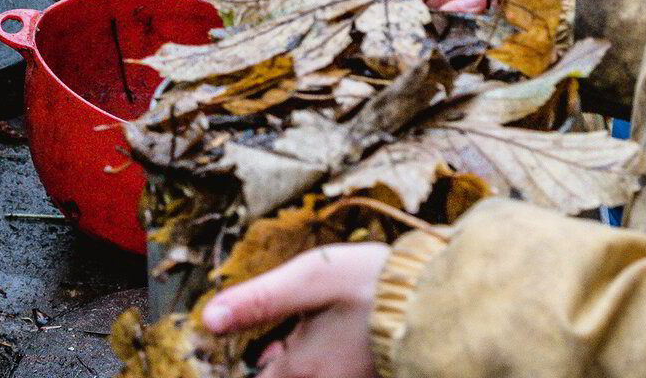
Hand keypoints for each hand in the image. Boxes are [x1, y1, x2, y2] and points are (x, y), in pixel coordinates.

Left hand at [202, 244, 388, 377]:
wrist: (438, 299)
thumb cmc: (372, 284)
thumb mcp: (311, 277)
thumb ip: (260, 299)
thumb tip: (208, 319)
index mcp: (301, 369)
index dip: (250, 363)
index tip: (259, 342)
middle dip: (274, 363)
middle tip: (273, 340)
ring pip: (307, 377)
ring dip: (294, 364)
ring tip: (293, 338)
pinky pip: (330, 374)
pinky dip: (318, 365)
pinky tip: (324, 340)